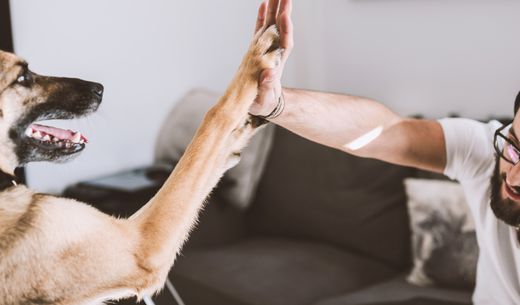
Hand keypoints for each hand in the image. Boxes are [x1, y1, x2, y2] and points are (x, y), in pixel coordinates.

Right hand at [249, 0, 292, 117]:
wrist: (264, 104)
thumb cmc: (264, 104)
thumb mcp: (264, 99)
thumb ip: (266, 87)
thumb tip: (269, 74)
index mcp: (276, 64)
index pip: (284, 43)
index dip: (285, 30)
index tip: (285, 15)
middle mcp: (273, 53)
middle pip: (280, 28)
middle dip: (283, 11)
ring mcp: (266, 49)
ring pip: (272, 25)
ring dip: (275, 9)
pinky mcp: (259, 49)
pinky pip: (261, 29)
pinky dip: (262, 16)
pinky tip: (264, 3)